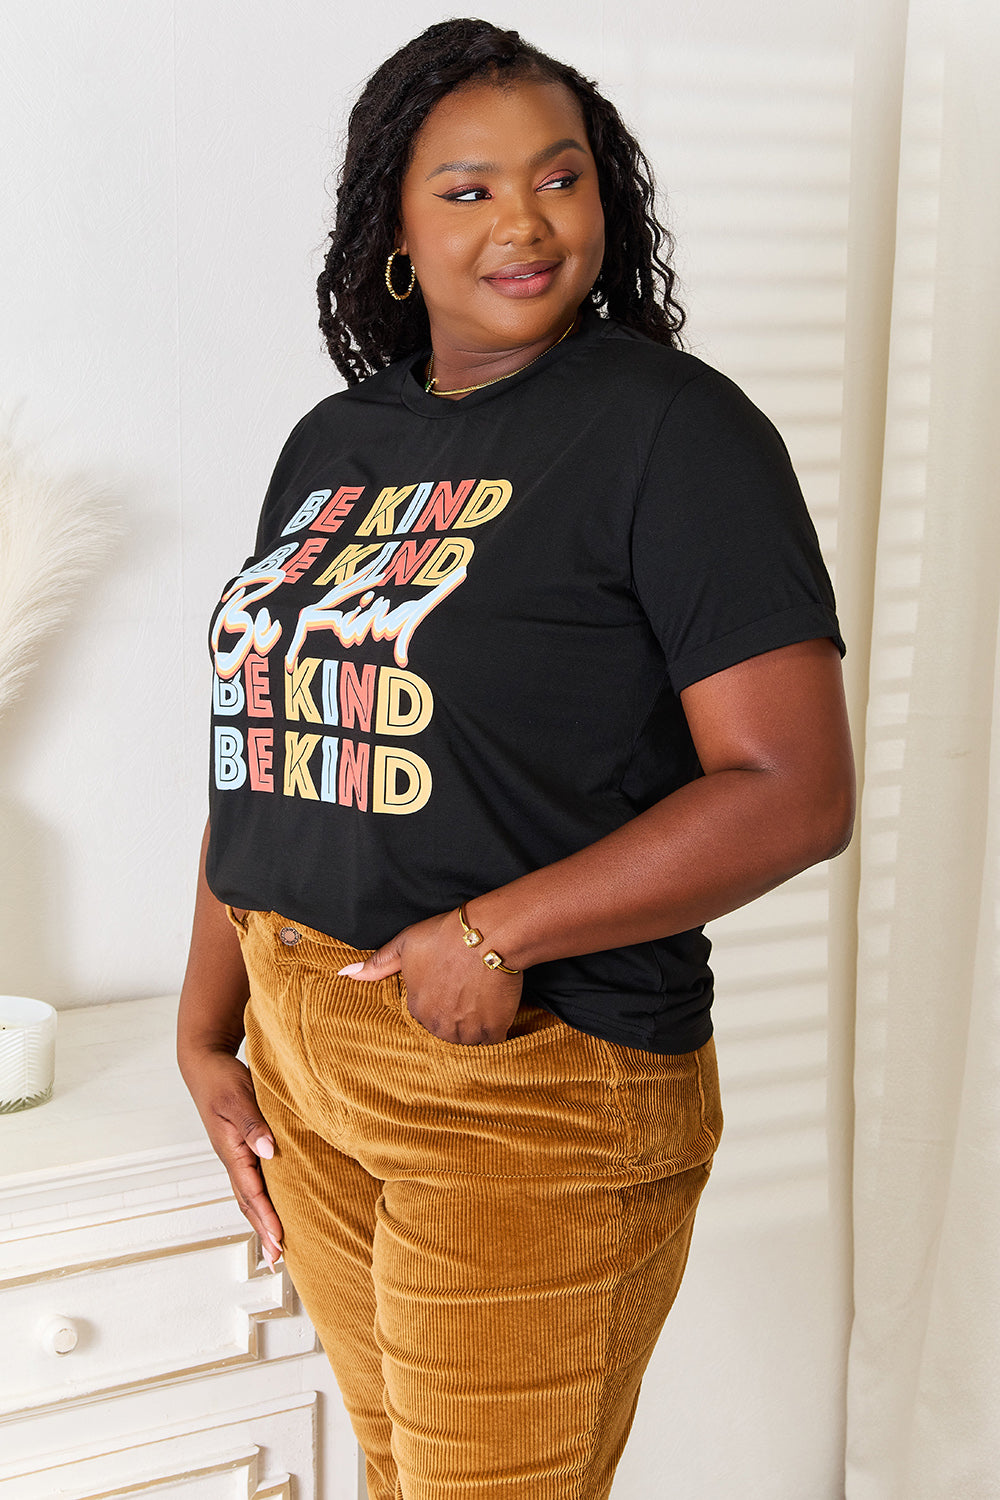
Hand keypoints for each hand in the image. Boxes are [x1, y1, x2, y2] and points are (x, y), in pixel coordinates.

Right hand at [180, 1047, 284, 1266]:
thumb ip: (253, 1124)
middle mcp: (233, 1158)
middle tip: (278, 1259)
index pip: (252, 1192)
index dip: (266, 1217)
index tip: (280, 1240)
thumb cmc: (221, 1079)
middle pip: (249, 1203)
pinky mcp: (243, 1147)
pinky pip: (254, 1180)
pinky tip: (273, 1206)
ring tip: (276, 1245)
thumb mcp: (238, 1097)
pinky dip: (263, 1200)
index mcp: (231, 1151)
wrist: (206, 1064)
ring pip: (250, 1195)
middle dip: (263, 1231)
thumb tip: (269, 1151)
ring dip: (262, 1220)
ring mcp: (237, 1155)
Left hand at [341, 910, 522, 1044]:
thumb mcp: (405, 944)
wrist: (487, 935)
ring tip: (481, 1003)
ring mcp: (464, 1031)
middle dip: (454, 1018)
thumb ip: (377, 964)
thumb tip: (345, 973)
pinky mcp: (491, 1031)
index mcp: (415, 1008)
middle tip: (467, 995)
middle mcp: (437, 1025)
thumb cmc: (445, 936)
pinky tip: (495, 1012)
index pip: (424, 1016)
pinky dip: (493, 1032)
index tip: (449, 988)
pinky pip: (491, 1043)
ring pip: (467, 1040)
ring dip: (473, 1028)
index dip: (439, 1001)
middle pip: (445, 1031)